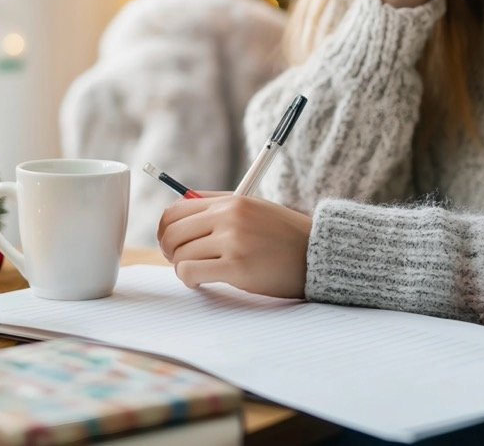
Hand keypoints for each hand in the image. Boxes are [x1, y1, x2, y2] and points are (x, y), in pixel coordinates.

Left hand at [156, 193, 311, 298]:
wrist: (317, 254)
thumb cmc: (283, 235)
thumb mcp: (253, 209)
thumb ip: (218, 208)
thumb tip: (179, 217)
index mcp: (230, 201)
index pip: (177, 210)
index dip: (166, 229)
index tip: (171, 242)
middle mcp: (229, 217)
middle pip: (173, 232)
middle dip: (169, 250)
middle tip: (178, 260)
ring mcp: (233, 241)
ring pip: (180, 254)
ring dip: (183, 267)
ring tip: (198, 272)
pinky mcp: (236, 267)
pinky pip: (190, 272)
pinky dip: (190, 279)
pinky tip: (202, 281)